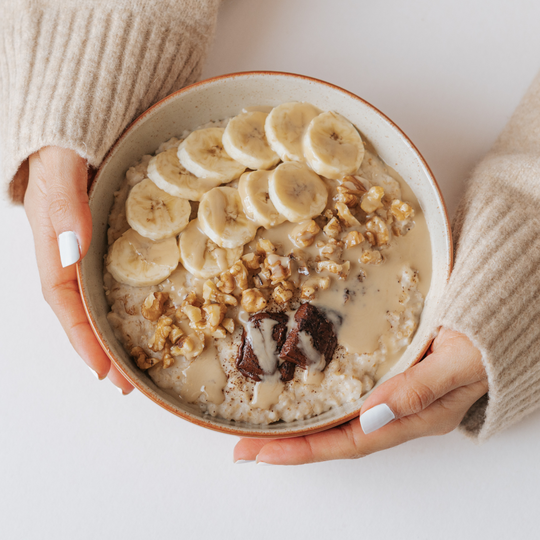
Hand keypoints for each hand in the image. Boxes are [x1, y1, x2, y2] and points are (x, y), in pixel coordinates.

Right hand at [24, 147, 132, 392]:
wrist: (76, 121)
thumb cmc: (64, 139)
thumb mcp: (59, 165)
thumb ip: (63, 202)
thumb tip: (74, 248)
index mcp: (53, 239)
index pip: (63, 299)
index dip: (80, 337)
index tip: (102, 369)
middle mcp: (68, 247)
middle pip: (79, 308)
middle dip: (97, 347)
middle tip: (124, 381)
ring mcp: (87, 242)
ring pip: (94, 296)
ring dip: (110, 330)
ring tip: (135, 362)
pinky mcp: (107, 233)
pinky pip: (112, 273)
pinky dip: (124, 299)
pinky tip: (146, 312)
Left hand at [234, 328, 486, 464]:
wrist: (494, 321)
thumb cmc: (483, 343)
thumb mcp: (459, 363)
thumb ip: (420, 387)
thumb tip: (372, 412)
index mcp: (411, 416)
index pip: (350, 442)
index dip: (305, 449)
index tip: (263, 452)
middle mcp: (393, 412)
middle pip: (334, 436)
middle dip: (288, 444)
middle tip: (243, 447)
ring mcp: (387, 394)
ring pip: (335, 418)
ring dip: (297, 425)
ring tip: (256, 428)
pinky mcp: (383, 373)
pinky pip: (343, 394)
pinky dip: (315, 401)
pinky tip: (294, 396)